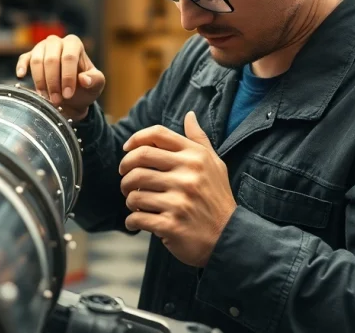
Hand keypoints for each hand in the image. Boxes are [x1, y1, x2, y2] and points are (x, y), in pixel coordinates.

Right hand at [16, 34, 104, 119]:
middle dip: (53, 82)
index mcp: (74, 44)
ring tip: (47, 97)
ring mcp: (42, 47)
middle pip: (51, 59)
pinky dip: (22, 67)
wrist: (72, 95)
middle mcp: (57, 42)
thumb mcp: (96, 84)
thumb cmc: (85, 86)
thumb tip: (84, 79)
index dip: (67, 77)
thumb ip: (94, 80)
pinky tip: (21, 76)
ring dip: (41, 82)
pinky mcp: (30, 56)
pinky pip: (24, 58)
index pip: (69, 57)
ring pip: (37, 61)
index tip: (68, 94)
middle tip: (56, 100)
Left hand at [119, 111, 235, 267]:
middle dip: (125, 171)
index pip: (157, 135)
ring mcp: (179, 200)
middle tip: (126, 181)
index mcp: (195, 157)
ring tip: (135, 202)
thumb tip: (190, 115)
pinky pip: (136, 217)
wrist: (229, 238)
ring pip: (134, 191)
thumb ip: (199, 140)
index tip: (126, 150)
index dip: (135, 139)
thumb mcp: (215, 165)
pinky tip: (136, 222)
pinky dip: (131, 220)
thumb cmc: (218, 199)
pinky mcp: (171, 224)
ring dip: (129, 198)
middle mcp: (188, 175)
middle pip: (138, 161)